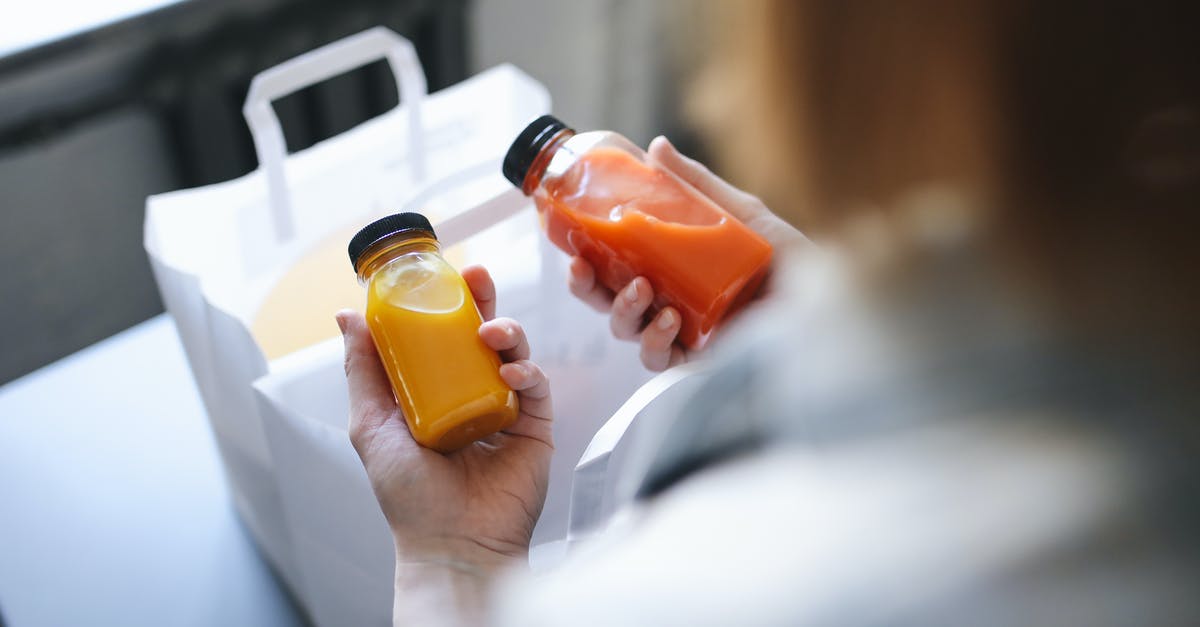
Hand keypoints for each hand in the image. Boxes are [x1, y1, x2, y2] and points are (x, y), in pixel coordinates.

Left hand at [337, 265, 552, 624]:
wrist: (452, 542)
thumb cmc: (409, 495)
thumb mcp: (370, 425)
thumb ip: (363, 370)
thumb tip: (347, 316)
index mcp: (435, 391)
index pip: (442, 335)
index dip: (443, 302)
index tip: (439, 273)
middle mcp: (471, 394)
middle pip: (482, 333)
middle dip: (482, 300)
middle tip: (477, 277)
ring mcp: (505, 408)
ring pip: (514, 351)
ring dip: (506, 330)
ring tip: (491, 332)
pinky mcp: (534, 426)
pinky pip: (536, 385)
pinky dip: (526, 370)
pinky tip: (509, 371)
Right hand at [568, 135, 806, 370]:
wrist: (828, 296)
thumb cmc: (786, 256)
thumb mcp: (740, 212)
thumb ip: (696, 183)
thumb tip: (655, 145)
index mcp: (668, 272)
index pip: (614, 271)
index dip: (586, 264)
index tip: (571, 248)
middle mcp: (668, 305)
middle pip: (609, 305)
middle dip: (588, 290)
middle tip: (583, 270)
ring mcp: (682, 335)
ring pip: (627, 333)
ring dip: (622, 311)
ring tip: (642, 289)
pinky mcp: (700, 361)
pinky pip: (661, 359)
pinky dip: (656, 341)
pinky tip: (668, 321)